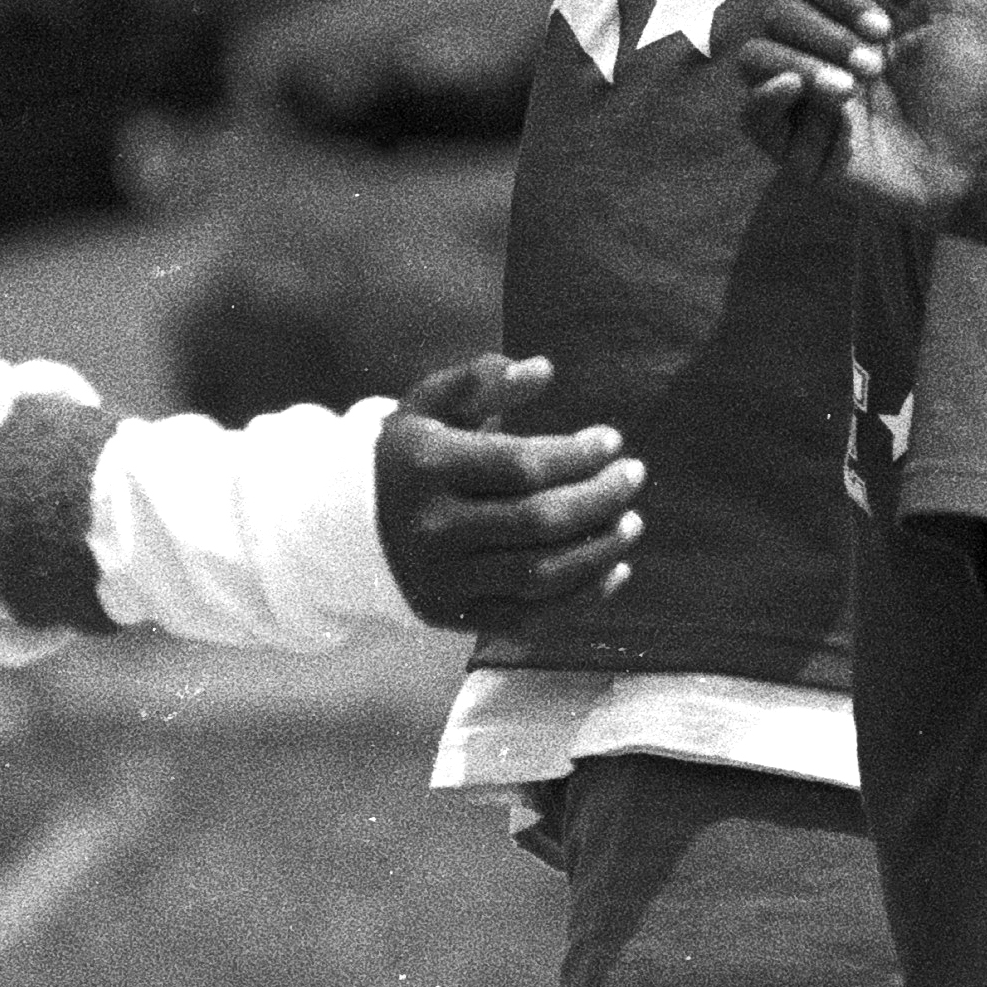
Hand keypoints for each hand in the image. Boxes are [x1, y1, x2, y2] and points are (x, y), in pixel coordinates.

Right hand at [375, 354, 642, 630]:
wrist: (352, 526)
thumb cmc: (409, 455)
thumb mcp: (430, 406)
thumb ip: (481, 381)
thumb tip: (543, 370)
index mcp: (426, 466)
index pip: (520, 465)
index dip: (577, 454)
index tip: (612, 439)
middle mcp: (432, 527)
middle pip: (539, 521)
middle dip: (601, 498)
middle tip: (634, 476)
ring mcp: (444, 578)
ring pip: (541, 574)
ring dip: (601, 550)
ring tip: (631, 522)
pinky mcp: (455, 616)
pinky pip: (531, 617)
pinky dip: (582, 597)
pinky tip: (614, 570)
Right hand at [734, 0, 986, 230]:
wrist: (982, 160)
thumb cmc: (976, 84)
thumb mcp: (956, 3)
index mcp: (854, 21)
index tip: (883, 26)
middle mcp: (823, 55)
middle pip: (778, 15)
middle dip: (824, 35)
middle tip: (873, 66)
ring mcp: (806, 101)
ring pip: (755, 57)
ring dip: (800, 63)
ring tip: (849, 90)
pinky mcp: (797, 148)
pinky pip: (748, 116)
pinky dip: (764, 96)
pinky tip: (797, 91)